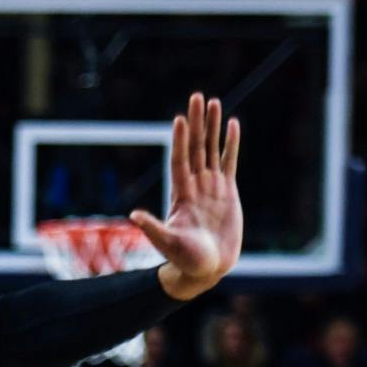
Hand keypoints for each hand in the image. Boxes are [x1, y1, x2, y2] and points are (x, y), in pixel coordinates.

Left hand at [132, 92, 242, 300]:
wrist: (205, 269)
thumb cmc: (185, 259)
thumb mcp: (167, 242)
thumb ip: (152, 228)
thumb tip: (134, 215)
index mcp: (180, 194)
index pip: (179, 160)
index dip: (180, 140)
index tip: (180, 118)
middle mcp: (195, 186)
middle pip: (195, 147)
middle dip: (197, 123)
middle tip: (197, 97)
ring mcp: (211, 187)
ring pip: (211, 149)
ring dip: (212, 127)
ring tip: (214, 102)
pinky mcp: (228, 192)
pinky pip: (229, 162)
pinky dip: (231, 144)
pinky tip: (232, 124)